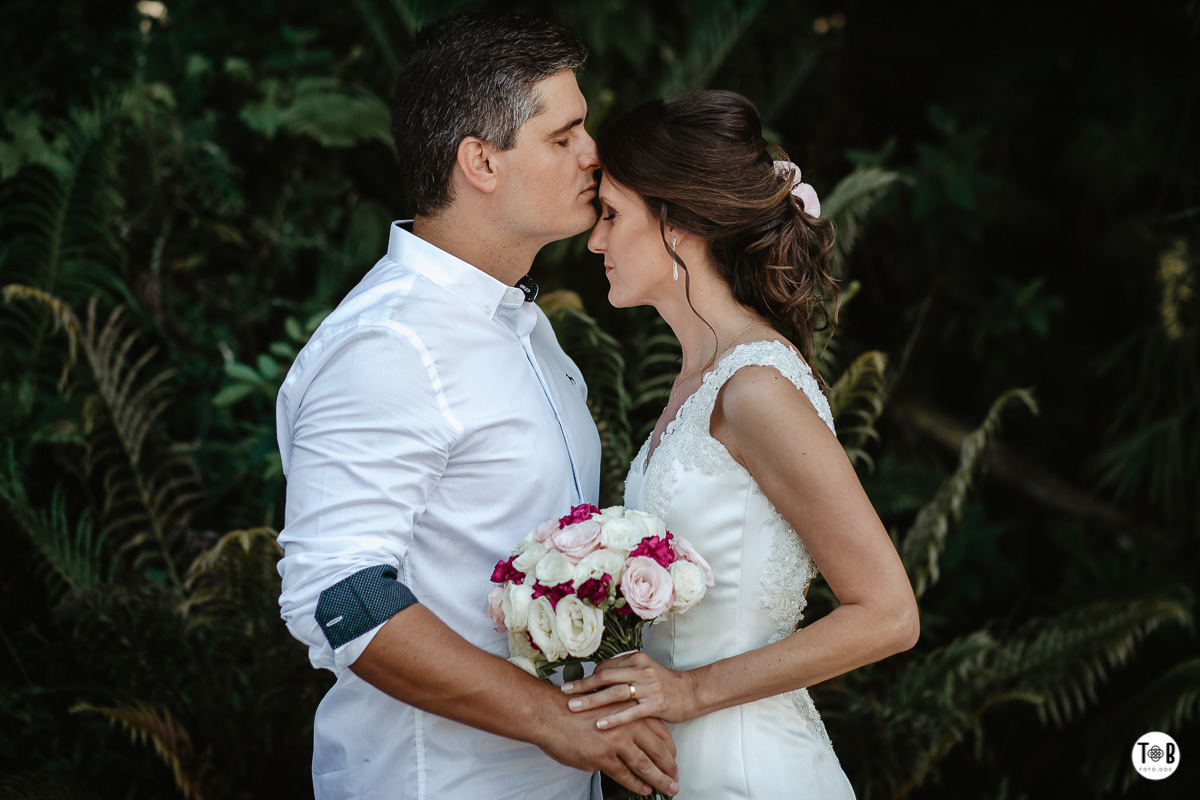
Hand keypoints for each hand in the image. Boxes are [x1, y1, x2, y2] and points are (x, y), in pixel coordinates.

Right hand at [536, 697, 679, 796]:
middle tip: (676, 777)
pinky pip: (625, 775)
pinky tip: (644, 790)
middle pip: (658, 749)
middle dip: (670, 766)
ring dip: (660, 779)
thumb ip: (623, 716)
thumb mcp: (605, 703)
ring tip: (669, 788)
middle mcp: (627, 724)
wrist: (550, 713)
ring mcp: (616, 741)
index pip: (660, 731)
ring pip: (646, 765)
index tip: (674, 757)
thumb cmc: (574, 707)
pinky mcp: (603, 757)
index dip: (670, 747)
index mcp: (629, 710)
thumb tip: (635, 733)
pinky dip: (637, 784)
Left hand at [561, 651, 696, 728]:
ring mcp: (649, 687)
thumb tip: (599, 677)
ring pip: (614, 693)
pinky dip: (613, 718)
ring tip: (574, 707)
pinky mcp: (656, 704)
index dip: (589, 677)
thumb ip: (625, 672)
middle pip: (605, 676)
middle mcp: (641, 670)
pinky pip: (630, 712)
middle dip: (583, 685)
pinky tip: (599, 724)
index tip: (575, 686)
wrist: (692, 692)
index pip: (606, 666)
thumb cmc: (666, 684)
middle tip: (565, 692)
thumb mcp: (645, 671)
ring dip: (592, 700)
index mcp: (636, 659)